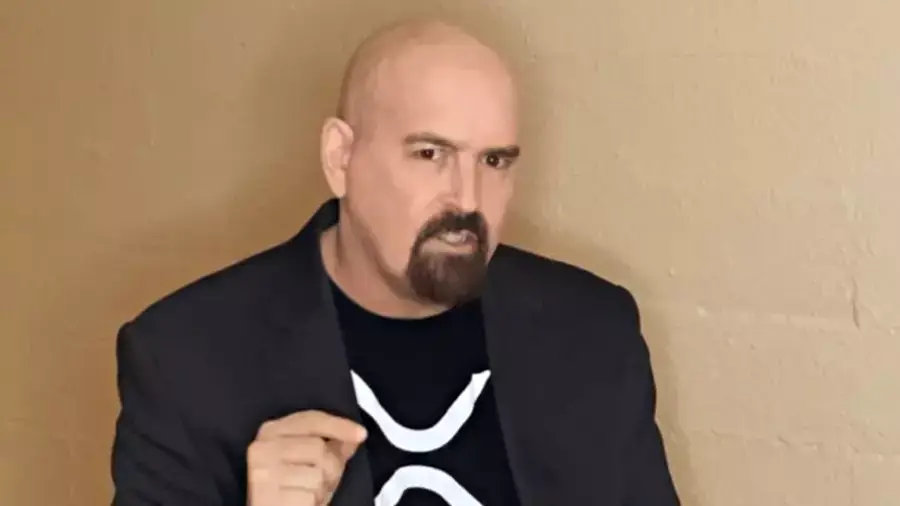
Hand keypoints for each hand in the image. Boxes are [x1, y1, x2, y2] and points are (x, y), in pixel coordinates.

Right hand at [247, 410, 366, 505]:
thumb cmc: (291, 490)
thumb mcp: (312, 463)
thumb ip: (332, 447)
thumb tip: (356, 434)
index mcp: (271, 431)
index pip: (311, 420)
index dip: (339, 425)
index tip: (361, 434)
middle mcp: (262, 448)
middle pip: (318, 448)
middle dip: (331, 469)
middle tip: (321, 484)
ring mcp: (262, 472)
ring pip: (317, 475)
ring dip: (321, 490)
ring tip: (307, 495)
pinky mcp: (267, 496)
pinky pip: (309, 497)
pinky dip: (312, 504)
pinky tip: (299, 504)